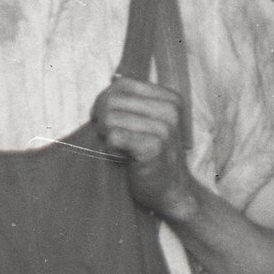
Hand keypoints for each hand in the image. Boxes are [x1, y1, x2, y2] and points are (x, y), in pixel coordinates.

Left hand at [91, 74, 196, 217]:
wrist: (171, 190)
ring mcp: (164, 128)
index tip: (107, 120)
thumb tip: (104, 91)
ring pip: (109, 118)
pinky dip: (111, 149)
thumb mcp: (148, 122)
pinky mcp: (153, 147)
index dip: (105, 100)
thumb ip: (130, 104)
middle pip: (112, 99)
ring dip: (107, 136)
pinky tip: (123, 158)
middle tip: (110, 137)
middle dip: (102, 119)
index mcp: (169, 98)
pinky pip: (113, 137)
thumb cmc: (153, 156)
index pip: (122, 84)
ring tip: (120, 148)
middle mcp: (169, 110)